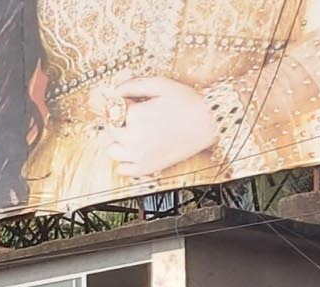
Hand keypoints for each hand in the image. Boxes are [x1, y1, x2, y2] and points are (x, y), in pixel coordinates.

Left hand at [104, 79, 220, 178]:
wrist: (210, 123)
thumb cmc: (188, 102)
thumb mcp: (160, 84)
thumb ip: (133, 85)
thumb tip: (114, 90)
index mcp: (135, 116)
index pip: (111, 110)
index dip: (118, 104)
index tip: (128, 102)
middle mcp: (133, 138)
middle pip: (110, 129)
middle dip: (118, 120)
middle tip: (137, 115)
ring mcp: (138, 156)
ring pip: (112, 150)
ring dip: (118, 141)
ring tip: (135, 132)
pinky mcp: (146, 168)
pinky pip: (122, 169)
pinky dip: (124, 160)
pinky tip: (136, 149)